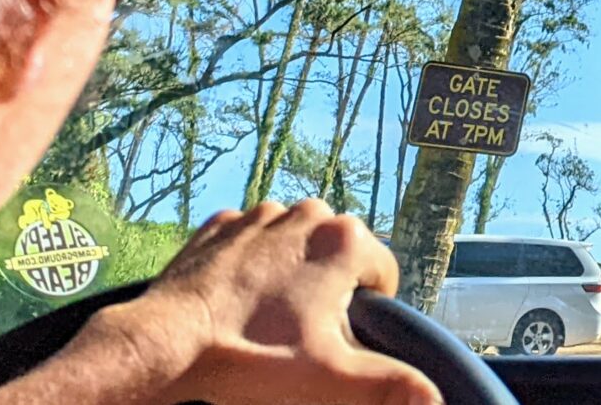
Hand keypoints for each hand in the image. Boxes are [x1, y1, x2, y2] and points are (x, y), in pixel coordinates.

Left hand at [72, 200, 440, 404]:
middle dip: (327, 292)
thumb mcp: (332, 380)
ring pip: (294, 248)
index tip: (337, 343)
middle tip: (298, 339)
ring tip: (263, 325)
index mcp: (343, 241)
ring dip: (289, 278)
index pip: (383, 275)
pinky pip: (250, 245)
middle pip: (338, 257)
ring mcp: (259, 216)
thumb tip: (436, 399)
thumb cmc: (249, 361)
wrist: (164, 346)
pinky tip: (234, 307)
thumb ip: (392, 386)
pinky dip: (248, 271)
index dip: (368, 314)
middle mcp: (306, 214)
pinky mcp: (220, 226)